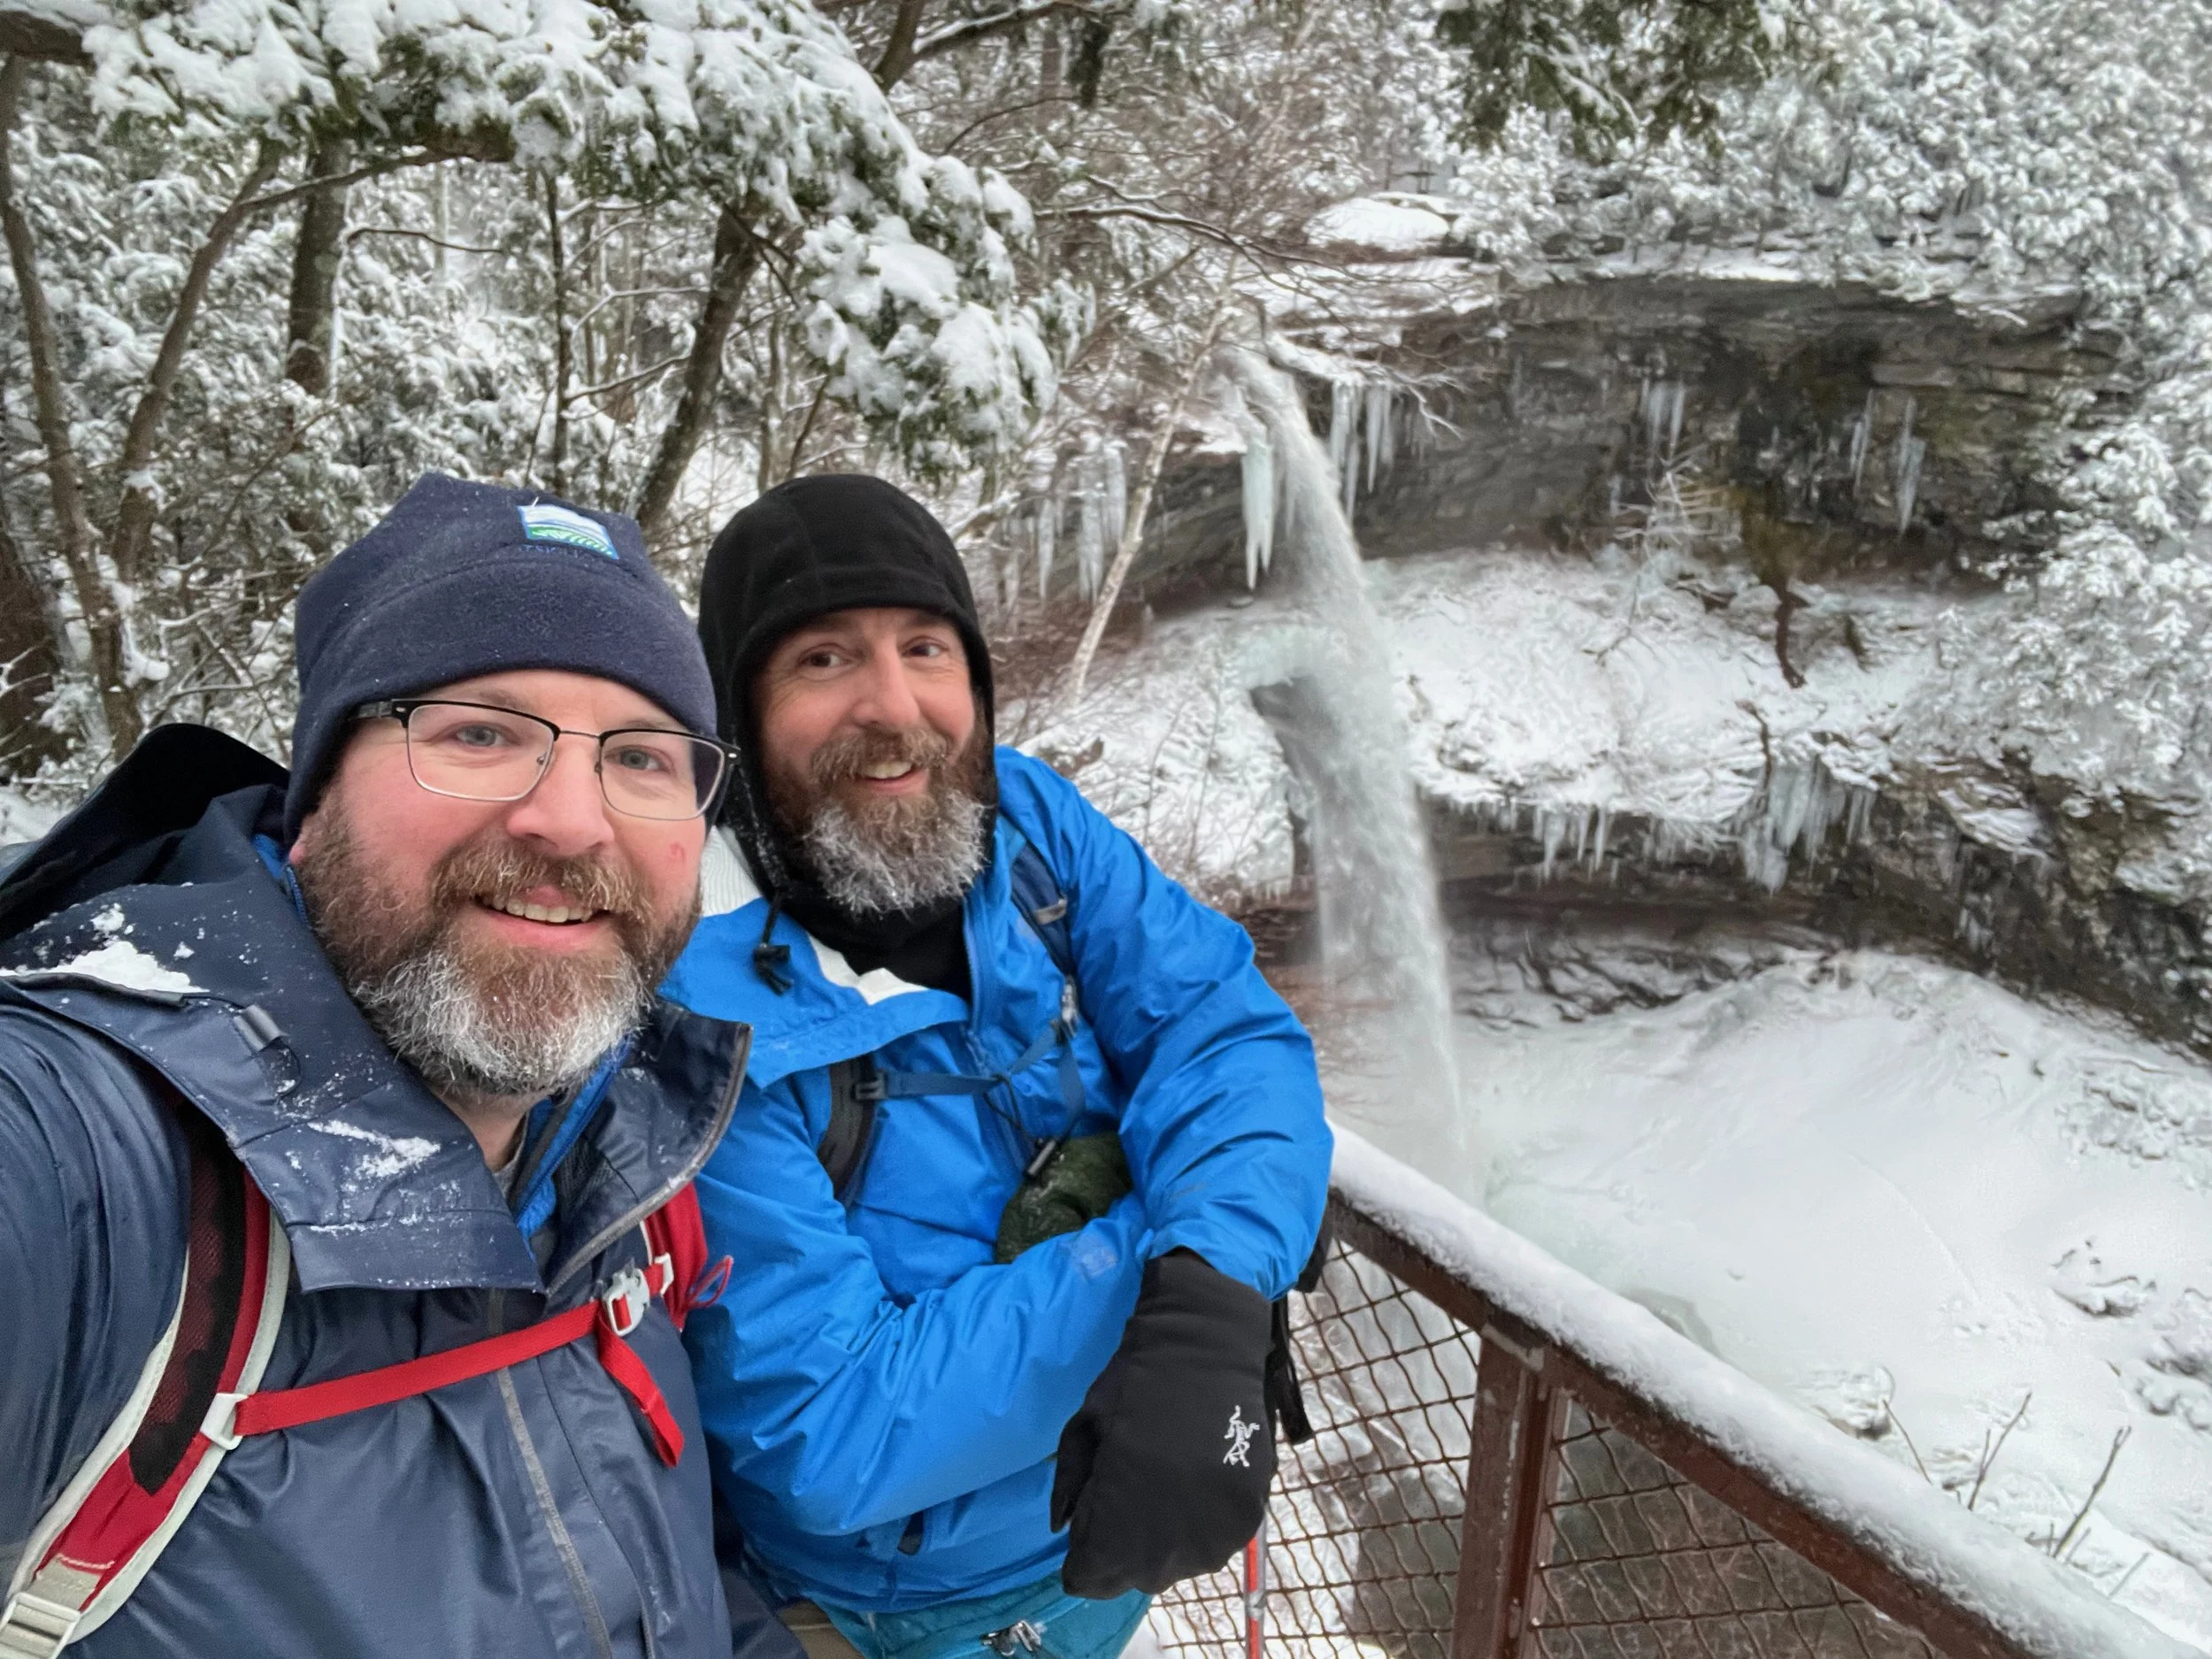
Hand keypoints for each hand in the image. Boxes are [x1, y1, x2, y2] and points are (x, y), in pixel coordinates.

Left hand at [1050, 1250, 1274, 1597]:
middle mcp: (1169, 1538)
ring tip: (1157, 1503)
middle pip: (1135, 1577)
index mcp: (1121, 1516)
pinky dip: (1198, 1530)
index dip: (1082, 1561)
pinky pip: (1216, 1545)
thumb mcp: (1084, 1425)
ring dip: (1162, 1547)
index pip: (1091, 1578)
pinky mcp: (1248, 1516)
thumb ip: (1070, 1482)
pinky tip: (1189, 1495)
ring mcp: (1214, 1532)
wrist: (1208, 1347)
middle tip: (1120, 1516)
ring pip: (1178, 1566)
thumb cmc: (1136, 1383)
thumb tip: (1061, 1529)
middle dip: (1120, 1556)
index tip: (1085, 1538)